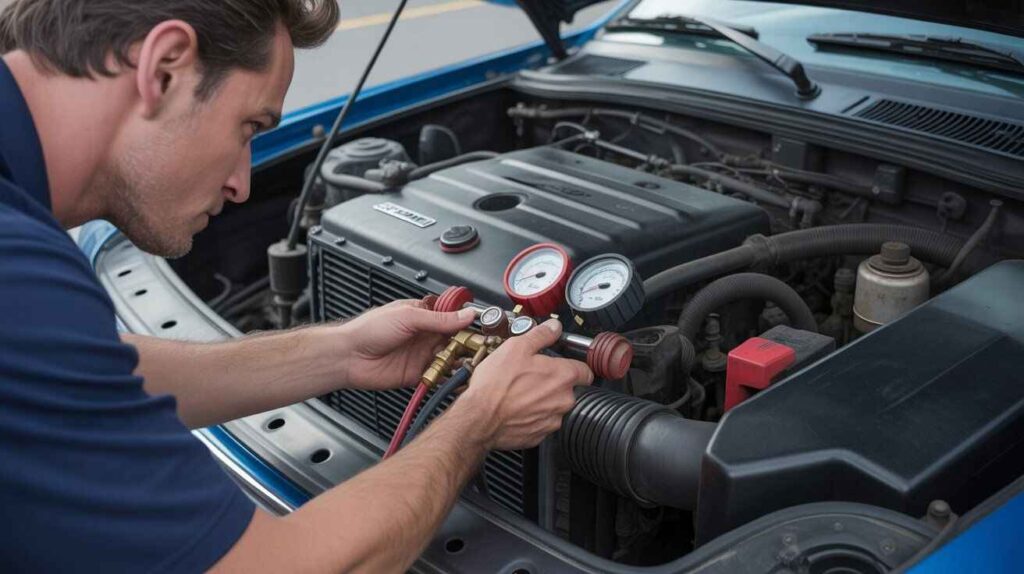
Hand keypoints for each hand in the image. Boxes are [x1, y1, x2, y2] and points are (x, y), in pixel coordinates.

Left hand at [334, 299, 474, 390]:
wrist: (349, 357)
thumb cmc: (369, 330)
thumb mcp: (408, 317)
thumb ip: (439, 319)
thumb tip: (466, 315)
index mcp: (422, 314)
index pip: (452, 316)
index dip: (467, 321)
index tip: (482, 326)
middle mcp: (424, 335)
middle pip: (455, 338)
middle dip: (468, 342)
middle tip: (480, 346)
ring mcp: (422, 355)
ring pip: (450, 357)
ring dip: (461, 360)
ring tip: (472, 361)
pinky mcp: (418, 374)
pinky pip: (439, 376)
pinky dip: (450, 377)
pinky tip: (458, 376)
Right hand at [456, 319, 593, 450]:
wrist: (479, 418)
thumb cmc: (496, 384)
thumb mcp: (516, 348)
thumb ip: (541, 335)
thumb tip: (554, 327)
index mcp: (563, 376)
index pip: (586, 371)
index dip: (574, 365)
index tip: (563, 364)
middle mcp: (563, 400)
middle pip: (569, 389)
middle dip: (554, 383)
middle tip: (532, 376)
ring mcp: (552, 420)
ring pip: (555, 407)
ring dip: (543, 400)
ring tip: (520, 392)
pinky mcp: (539, 435)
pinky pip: (541, 422)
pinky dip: (532, 416)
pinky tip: (516, 408)